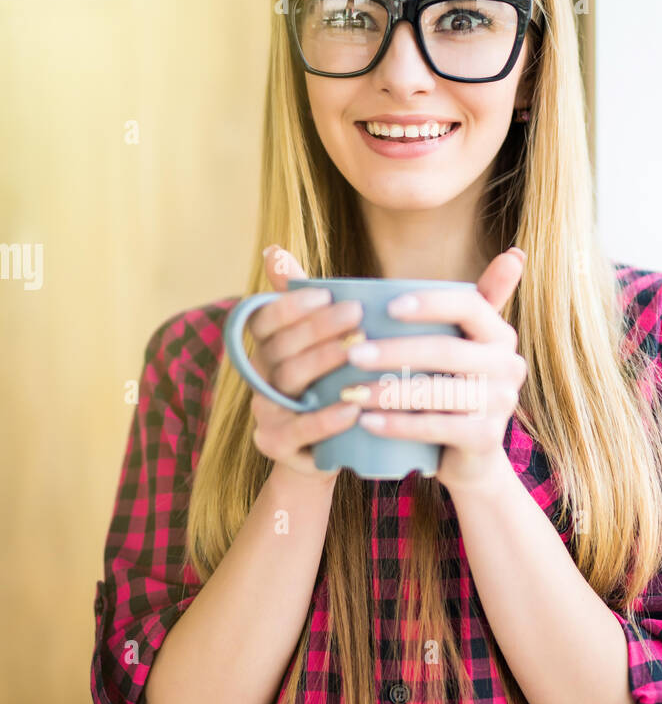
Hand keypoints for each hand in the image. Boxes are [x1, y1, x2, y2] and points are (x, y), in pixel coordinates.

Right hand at [246, 246, 363, 482]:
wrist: (331, 453)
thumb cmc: (332, 387)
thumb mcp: (324, 346)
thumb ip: (306, 304)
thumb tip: (274, 251)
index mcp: (268, 350)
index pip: (264, 321)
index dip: (290, 305)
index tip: (327, 293)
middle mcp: (260, 379)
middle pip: (281, 348)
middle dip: (318, 329)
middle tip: (356, 314)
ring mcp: (265, 413)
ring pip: (288, 383)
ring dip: (323, 365)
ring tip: (358, 352)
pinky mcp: (276, 445)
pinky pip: (298, 431)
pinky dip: (324, 419)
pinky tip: (352, 408)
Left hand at [343, 247, 527, 493]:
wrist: (470, 458)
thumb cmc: (451, 390)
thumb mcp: (458, 344)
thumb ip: (462, 302)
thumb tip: (509, 252)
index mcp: (498, 333)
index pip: (470, 305)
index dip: (430, 303)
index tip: (387, 308)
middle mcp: (508, 364)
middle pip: (446, 351)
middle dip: (394, 351)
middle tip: (351, 353)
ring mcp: (501, 403)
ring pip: (438, 392)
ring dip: (388, 392)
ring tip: (349, 392)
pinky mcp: (486, 438)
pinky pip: (436, 428)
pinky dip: (398, 425)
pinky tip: (366, 422)